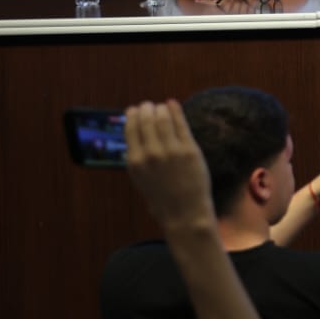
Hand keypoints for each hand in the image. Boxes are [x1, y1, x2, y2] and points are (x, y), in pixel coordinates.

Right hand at [124, 100, 216, 236]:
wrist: (184, 214)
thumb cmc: (163, 199)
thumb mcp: (141, 179)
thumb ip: (138, 158)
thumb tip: (136, 138)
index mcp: (134, 162)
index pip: (130, 130)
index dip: (132, 117)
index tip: (134, 109)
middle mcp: (150, 153)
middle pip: (146, 122)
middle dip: (146, 109)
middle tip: (148, 105)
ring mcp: (170, 150)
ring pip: (162, 120)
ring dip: (160, 109)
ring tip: (161, 106)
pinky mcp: (189, 150)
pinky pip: (181, 124)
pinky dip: (176, 111)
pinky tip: (173, 104)